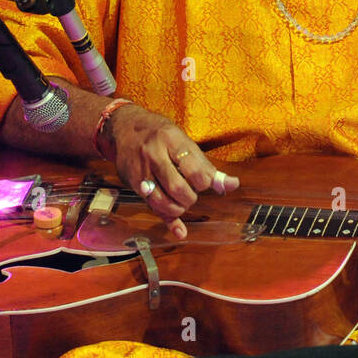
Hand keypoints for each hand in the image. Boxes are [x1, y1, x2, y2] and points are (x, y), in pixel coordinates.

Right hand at [100, 105, 238, 239]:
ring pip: (164, 201)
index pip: (195, 170)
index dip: (206, 183)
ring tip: (182, 201)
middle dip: (191, 197)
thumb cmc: (161, 134)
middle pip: (179, 188)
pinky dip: (169, 221)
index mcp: (172, 140)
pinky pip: (152, 207)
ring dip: (180, 208)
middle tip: (192, 192)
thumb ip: (205, 165)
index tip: (205, 183)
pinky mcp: (133, 184)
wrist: (125, 127)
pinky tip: (180, 230)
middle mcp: (155, 155)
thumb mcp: (184, 141)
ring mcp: (142, 171)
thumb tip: (232, 184)